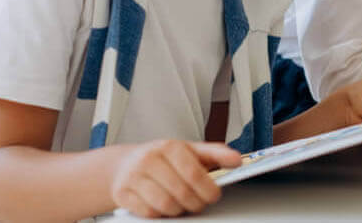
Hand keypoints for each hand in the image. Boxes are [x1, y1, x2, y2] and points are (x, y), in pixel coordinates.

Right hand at [111, 139, 241, 217]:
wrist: (125, 164)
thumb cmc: (164, 158)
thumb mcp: (190, 150)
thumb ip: (216, 154)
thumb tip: (237, 160)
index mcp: (170, 147)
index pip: (194, 173)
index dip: (208, 188)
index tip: (215, 195)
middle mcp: (150, 159)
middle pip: (181, 192)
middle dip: (196, 203)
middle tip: (200, 203)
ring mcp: (134, 177)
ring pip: (166, 205)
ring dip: (180, 210)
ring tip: (183, 204)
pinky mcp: (123, 194)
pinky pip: (150, 213)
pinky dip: (162, 215)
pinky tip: (165, 206)